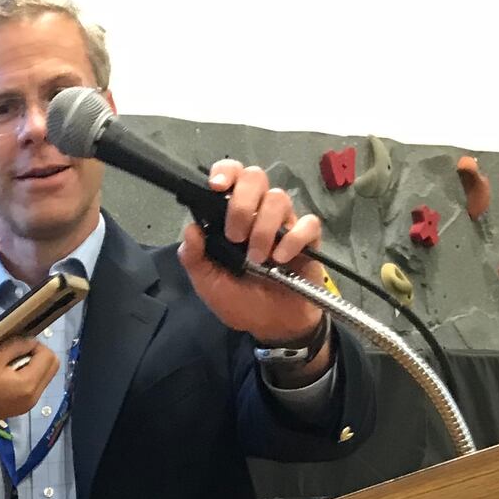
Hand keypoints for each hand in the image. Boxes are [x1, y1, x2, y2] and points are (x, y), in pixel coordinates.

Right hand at [0, 337, 58, 432]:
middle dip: (39, 355)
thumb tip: (31, 341)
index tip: (18, 345)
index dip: (36, 345)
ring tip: (10, 365)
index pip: (49, 357)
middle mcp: (35, 396)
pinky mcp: (23, 408)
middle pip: (53, 367)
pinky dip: (29, 377)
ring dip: (34, 366)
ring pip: (46, 377)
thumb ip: (16, 346)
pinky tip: (9, 377)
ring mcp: (30, 404)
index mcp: (29, 384)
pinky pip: (36, 387)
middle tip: (17, 353)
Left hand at [178, 160, 325, 343]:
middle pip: (255, 177)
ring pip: (278, 198)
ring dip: (263, 228)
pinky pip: (308, 223)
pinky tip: (281, 259)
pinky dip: (293, 239)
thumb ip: (194, 258)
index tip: (216, 187)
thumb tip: (190, 228)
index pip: (231, 176)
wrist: (272, 326)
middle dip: (242, 203)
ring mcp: (284, 223)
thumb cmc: (239, 301)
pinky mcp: (308, 240)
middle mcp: (257, 212)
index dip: (225, 172)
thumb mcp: (208, 283)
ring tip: (257, 258)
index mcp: (231, 216)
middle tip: (235, 236)